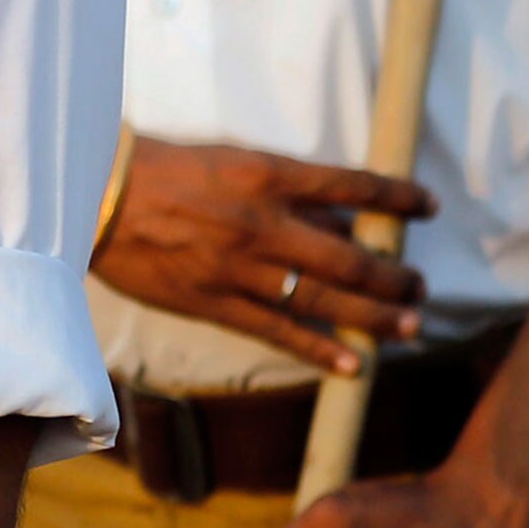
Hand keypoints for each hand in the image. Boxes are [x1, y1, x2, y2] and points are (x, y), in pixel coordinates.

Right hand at [89, 140, 430, 374]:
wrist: (102, 199)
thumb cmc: (168, 171)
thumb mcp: (234, 162)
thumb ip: (290, 191)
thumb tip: (345, 218)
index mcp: (266, 176)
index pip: (351, 185)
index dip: (396, 196)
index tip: (427, 205)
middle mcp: (261, 224)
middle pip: (348, 256)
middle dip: (392, 275)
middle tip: (421, 287)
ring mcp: (240, 268)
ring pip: (323, 298)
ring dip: (374, 315)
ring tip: (409, 326)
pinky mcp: (217, 303)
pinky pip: (279, 332)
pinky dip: (320, 350)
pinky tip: (354, 365)